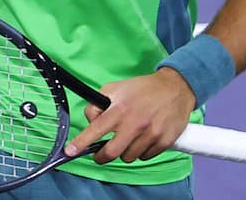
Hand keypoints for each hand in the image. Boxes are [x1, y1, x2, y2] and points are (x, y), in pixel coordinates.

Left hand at [64, 68, 195, 164]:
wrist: (175, 88)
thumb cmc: (143, 89)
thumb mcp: (116, 88)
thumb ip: (99, 104)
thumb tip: (90, 120)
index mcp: (120, 108)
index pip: (96, 129)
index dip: (81, 142)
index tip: (70, 151)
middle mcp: (135, 123)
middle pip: (111, 152)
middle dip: (102, 156)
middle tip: (100, 154)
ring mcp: (150, 134)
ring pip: (129, 157)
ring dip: (125, 152)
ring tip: (129, 137)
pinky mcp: (164, 141)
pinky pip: (145, 157)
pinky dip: (141, 152)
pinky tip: (144, 138)